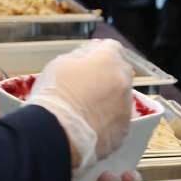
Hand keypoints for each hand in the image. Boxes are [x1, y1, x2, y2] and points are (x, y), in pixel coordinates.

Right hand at [26, 39, 133, 173]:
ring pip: (121, 97)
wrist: (54, 134)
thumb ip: (80, 56)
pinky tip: (90, 125)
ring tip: (86, 110)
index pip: (111, 47)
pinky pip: (118, 120)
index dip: (99, 53)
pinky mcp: (124, 129)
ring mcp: (126, 106)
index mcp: (109, 60)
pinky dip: (108, 120)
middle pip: (120, 71)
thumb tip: (88, 55)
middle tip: (86, 86)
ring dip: (109, 98)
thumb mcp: (60, 64)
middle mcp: (123, 80)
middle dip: (106, 75)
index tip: (89, 60)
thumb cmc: (53, 95)